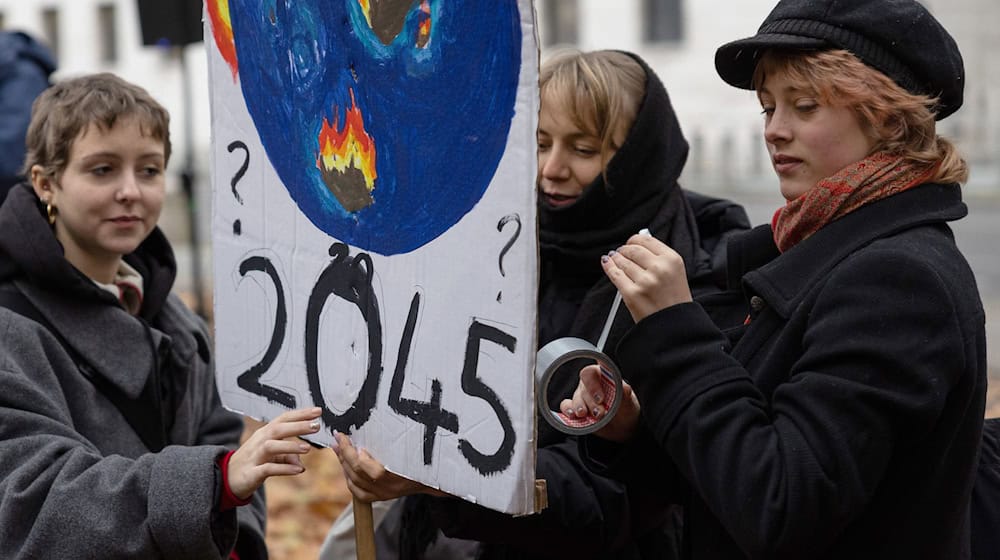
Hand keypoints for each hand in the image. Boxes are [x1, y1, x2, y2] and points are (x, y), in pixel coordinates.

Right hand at [227, 407, 322, 498]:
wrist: (226, 478)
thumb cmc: (252, 462)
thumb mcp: (271, 457)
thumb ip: (287, 456)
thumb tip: (301, 462)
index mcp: (265, 433)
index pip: (283, 419)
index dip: (300, 414)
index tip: (318, 411)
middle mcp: (260, 441)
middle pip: (278, 429)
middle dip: (298, 426)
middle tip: (317, 426)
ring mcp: (255, 456)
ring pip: (271, 446)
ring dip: (290, 446)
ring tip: (308, 448)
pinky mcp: (252, 473)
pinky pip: (268, 469)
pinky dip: (284, 468)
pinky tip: (299, 470)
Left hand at [332, 431, 446, 502]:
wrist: (429, 480)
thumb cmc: (420, 460)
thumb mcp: (410, 449)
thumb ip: (392, 443)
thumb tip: (373, 427)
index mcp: (398, 476)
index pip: (374, 472)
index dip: (360, 459)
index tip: (354, 443)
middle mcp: (388, 488)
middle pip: (360, 474)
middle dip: (346, 454)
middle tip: (339, 438)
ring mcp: (382, 494)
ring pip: (355, 482)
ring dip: (344, 464)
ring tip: (338, 448)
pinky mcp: (378, 498)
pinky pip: (358, 493)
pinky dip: (349, 479)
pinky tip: (345, 467)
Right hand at [559, 364, 640, 441]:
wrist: (621, 428)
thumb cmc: (625, 410)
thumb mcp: (629, 403)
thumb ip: (625, 394)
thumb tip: (624, 387)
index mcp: (603, 376)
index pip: (593, 372)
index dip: (593, 383)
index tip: (601, 398)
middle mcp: (590, 384)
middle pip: (584, 386)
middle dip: (591, 401)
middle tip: (600, 413)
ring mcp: (581, 396)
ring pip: (575, 397)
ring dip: (580, 407)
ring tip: (586, 415)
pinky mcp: (575, 408)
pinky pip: (565, 406)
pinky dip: (567, 410)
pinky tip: (573, 416)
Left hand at [602, 234, 691, 322]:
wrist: (675, 327)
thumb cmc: (675, 301)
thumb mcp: (676, 272)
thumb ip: (659, 256)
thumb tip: (639, 239)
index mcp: (672, 260)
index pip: (647, 240)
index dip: (635, 240)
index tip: (630, 242)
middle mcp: (660, 268)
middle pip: (632, 249)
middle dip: (624, 249)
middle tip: (621, 251)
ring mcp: (645, 281)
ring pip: (622, 261)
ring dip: (616, 258)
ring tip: (615, 258)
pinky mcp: (632, 294)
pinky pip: (615, 275)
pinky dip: (609, 267)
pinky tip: (607, 263)